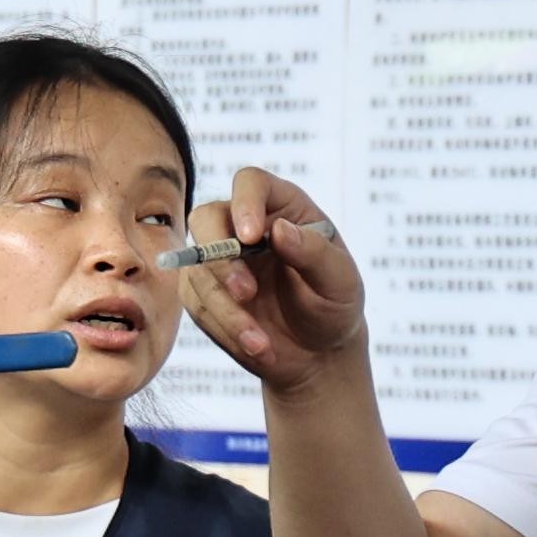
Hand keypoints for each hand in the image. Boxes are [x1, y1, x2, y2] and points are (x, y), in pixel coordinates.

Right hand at [171, 165, 368, 395]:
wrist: (319, 353)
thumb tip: (278, 230)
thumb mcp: (340, 281)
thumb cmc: (335, 305)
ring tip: (260, 342)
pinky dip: (223, 327)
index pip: (251, 183)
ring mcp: (220, 260)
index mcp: (283, 209)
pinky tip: (255, 345)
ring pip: (197, 268)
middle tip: (246, 292)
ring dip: (226, 307)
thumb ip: (314, 253)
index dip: (245, 202)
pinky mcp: (204, 293)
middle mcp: (244, 228)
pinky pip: (196, 303)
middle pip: (207, 218)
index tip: (251, 236)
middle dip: (220, 257)